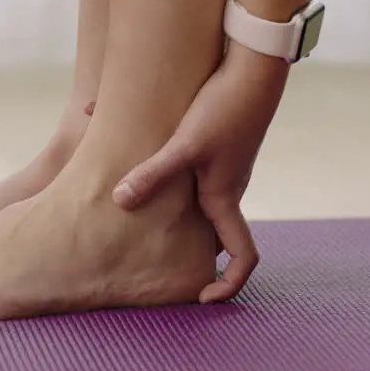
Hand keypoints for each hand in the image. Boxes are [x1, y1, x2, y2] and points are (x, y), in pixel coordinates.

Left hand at [100, 46, 289, 303]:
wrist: (250, 71)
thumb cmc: (223, 108)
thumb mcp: (184, 144)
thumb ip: (152, 173)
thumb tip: (119, 201)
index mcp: (224, 199)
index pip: (242, 257)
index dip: (229, 285)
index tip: (203, 300)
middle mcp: (225, 190)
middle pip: (214, 239)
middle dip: (192, 259)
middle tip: (158, 272)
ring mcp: (219, 171)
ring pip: (196, 209)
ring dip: (172, 223)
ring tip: (135, 231)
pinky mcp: (210, 151)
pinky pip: (187, 182)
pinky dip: (162, 187)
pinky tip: (128, 180)